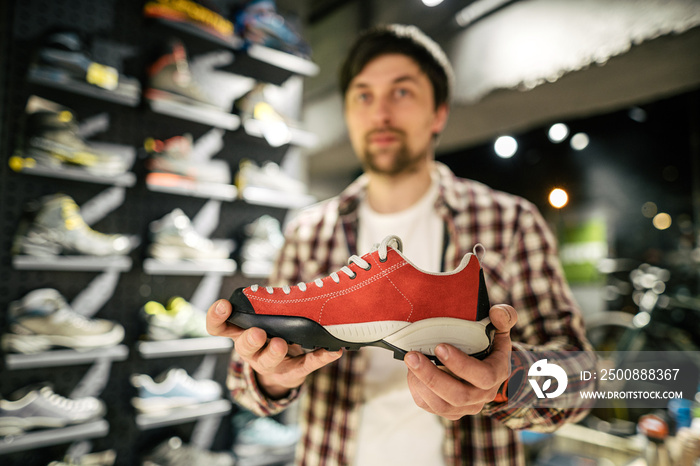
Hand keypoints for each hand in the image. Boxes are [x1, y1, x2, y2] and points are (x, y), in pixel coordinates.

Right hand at [206, 299, 342, 397]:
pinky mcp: (294, 372)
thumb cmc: (270, 335)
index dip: (216, 317)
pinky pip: (308, 365)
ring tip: (281, 344)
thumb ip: (265, 303)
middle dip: (251, 339)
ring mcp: (271, 363)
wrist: (282, 371)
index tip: (224, 305)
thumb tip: (285, 279)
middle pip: (244, 347)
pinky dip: (321, 358)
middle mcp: (252, 351)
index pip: (219, 327)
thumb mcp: (261, 321)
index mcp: (240, 334)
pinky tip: (334, 351)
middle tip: (259, 333)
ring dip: (275, 352)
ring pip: (269, 360)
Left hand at [403, 304, 517, 419]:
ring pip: (442, 405)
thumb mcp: (499, 329)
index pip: (482, 376)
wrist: (485, 368)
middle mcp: (483, 395)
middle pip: (459, 395)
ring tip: (409, 362)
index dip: (461, 364)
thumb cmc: (490, 344)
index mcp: (497, 374)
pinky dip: (418, 390)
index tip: (440, 347)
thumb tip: (496, 313)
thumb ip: (503, 317)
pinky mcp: (450, 411)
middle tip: (412, 356)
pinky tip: (412, 373)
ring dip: (421, 384)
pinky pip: (430, 407)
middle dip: (432, 376)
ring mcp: (466, 406)